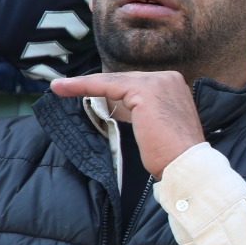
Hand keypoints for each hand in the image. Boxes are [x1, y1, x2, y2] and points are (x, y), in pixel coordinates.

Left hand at [49, 70, 206, 177]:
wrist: (186, 165)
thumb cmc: (173, 155)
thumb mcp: (159, 125)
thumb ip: (145, 111)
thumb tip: (118, 108)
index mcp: (174, 86)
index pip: (134, 83)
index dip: (109, 88)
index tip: (85, 91)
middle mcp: (169, 79)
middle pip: (123, 80)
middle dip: (96, 85)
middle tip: (68, 89)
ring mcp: (158, 82)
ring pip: (112, 81)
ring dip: (82, 84)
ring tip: (59, 87)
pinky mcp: (145, 90)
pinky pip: (107, 85)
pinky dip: (83, 86)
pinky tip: (63, 88)